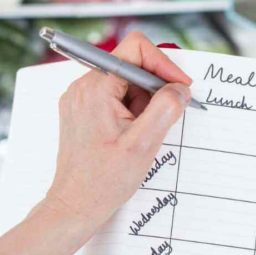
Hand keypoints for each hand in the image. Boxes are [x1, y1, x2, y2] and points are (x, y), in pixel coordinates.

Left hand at [44, 32, 191, 237]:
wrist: (74, 206)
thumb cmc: (103, 180)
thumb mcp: (144, 144)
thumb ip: (166, 108)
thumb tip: (180, 88)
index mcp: (95, 87)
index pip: (135, 49)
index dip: (163, 63)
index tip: (181, 86)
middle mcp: (83, 86)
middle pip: (131, 65)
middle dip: (154, 89)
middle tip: (164, 118)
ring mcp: (80, 98)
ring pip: (125, 83)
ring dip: (143, 102)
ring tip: (142, 134)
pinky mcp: (83, 110)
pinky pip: (114, 97)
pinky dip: (131, 110)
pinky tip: (132, 135)